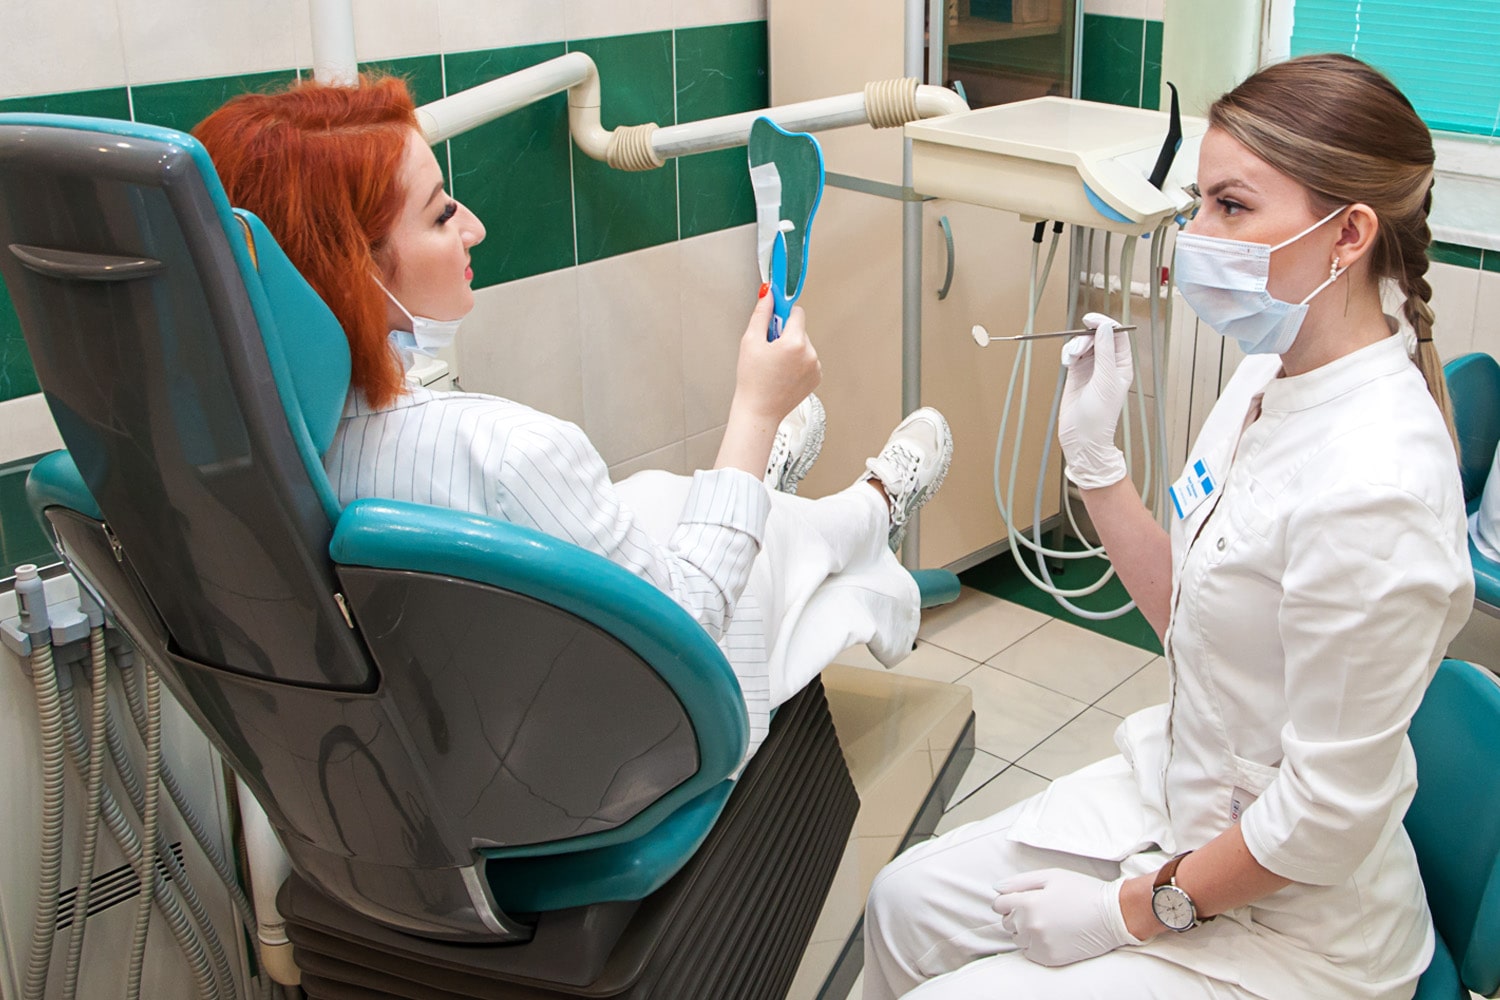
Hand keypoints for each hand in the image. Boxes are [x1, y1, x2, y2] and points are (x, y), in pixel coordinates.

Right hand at [732, 290, 820, 425]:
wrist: (759, 411)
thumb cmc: (753, 381)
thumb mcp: (750, 341)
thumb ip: (761, 313)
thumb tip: (768, 294)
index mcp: (795, 343)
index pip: (796, 311)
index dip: (782, 313)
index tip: (774, 315)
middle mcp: (810, 354)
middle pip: (799, 329)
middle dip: (785, 333)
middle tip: (768, 348)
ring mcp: (815, 367)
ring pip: (804, 344)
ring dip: (792, 348)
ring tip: (775, 364)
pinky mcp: (817, 377)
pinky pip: (808, 359)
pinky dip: (798, 362)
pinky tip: (783, 373)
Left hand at [991, 868, 1141, 967]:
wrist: (1113, 916)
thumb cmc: (1083, 891)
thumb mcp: (1052, 876)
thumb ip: (1020, 881)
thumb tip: (997, 888)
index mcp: (1028, 903)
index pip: (999, 905)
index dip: (1008, 900)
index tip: (1019, 900)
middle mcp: (1030, 925)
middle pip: (1007, 922)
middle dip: (1017, 915)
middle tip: (1039, 909)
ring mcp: (1040, 944)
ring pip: (1018, 938)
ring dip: (1026, 931)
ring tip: (1047, 922)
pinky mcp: (1050, 958)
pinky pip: (1029, 953)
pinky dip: (1035, 945)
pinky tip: (1051, 935)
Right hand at [1057, 312, 1132, 489]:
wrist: (1082, 437)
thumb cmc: (1100, 415)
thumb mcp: (1106, 380)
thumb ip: (1105, 352)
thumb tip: (1105, 327)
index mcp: (1122, 365)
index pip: (1117, 336)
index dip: (1105, 324)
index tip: (1091, 319)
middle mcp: (1107, 365)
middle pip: (1098, 337)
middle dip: (1086, 337)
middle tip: (1079, 344)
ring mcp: (1091, 369)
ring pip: (1083, 344)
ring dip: (1075, 346)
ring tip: (1072, 358)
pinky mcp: (1076, 375)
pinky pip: (1072, 355)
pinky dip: (1068, 354)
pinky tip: (1067, 362)